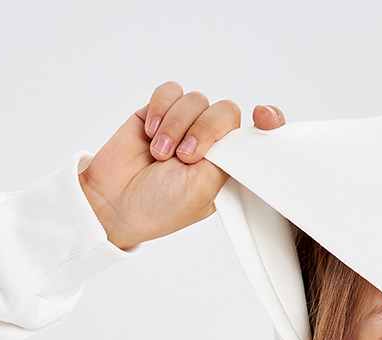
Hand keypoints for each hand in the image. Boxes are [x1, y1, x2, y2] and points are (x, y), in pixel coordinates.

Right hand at [78, 83, 285, 250]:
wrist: (113, 202)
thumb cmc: (159, 206)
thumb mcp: (206, 190)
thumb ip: (228, 157)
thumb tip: (246, 128)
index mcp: (228, 166)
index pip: (257, 136)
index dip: (268, 121)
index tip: (264, 118)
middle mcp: (210, 143)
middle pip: (226, 111)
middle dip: (204, 130)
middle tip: (184, 157)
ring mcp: (185, 126)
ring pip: (196, 100)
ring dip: (176, 126)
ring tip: (160, 154)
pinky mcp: (160, 111)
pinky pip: (170, 91)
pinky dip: (160, 109)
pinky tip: (149, 133)